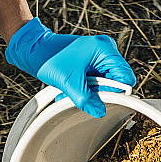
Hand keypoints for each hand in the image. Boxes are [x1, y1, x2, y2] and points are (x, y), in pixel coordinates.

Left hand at [5, 17, 135, 117]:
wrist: (35, 50)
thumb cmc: (50, 58)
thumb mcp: (69, 82)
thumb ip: (86, 99)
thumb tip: (100, 111)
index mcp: (105, 49)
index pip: (125, 77)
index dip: (117, 92)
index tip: (103, 100)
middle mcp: (105, 51)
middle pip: (115, 82)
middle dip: (99, 93)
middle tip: (82, 95)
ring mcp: (98, 57)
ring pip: (104, 85)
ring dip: (89, 93)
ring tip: (72, 92)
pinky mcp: (91, 63)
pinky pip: (95, 82)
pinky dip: (85, 89)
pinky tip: (72, 90)